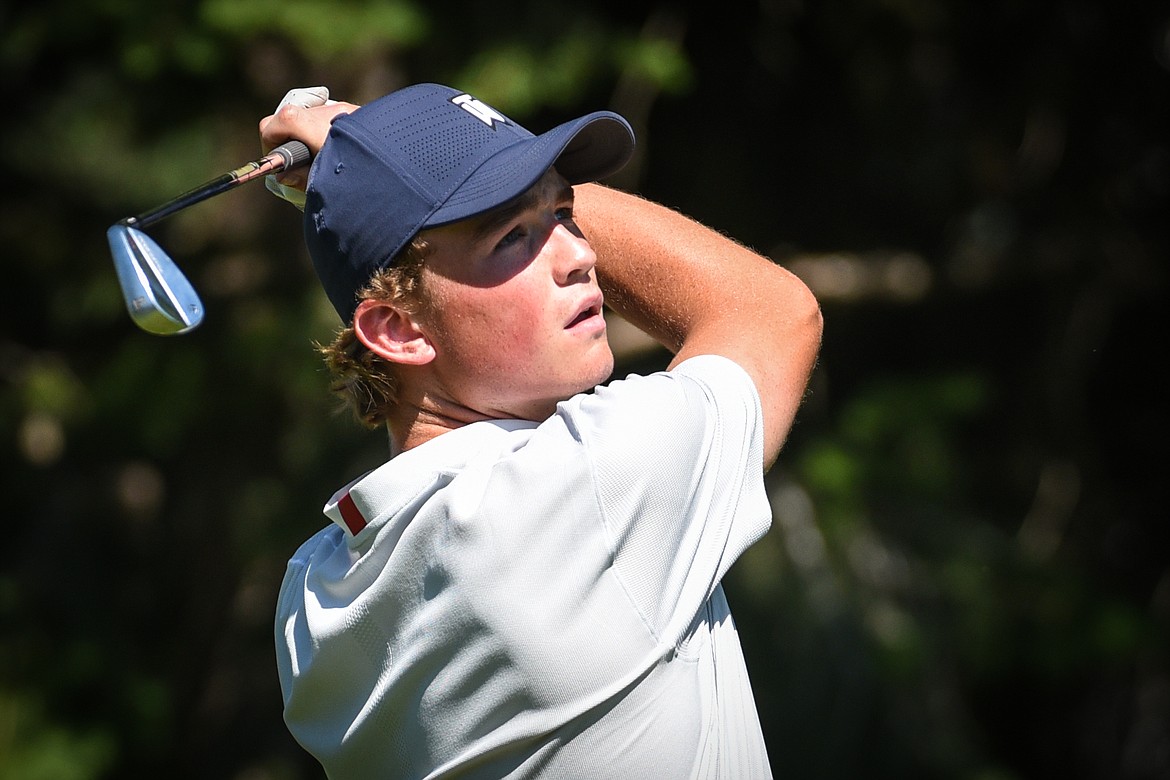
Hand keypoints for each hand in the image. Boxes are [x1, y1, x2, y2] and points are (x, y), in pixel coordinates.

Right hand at [259, 87, 358, 203]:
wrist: (405, 161)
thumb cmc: (360, 173)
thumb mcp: (323, 181)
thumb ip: (300, 177)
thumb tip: (285, 176)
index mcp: (306, 121)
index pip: (272, 125)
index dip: (272, 146)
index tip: (282, 165)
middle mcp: (324, 109)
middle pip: (294, 120)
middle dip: (295, 143)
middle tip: (308, 168)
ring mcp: (345, 108)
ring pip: (318, 120)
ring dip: (317, 139)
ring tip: (335, 164)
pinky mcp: (364, 114)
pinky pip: (340, 122)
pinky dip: (338, 137)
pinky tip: (354, 157)